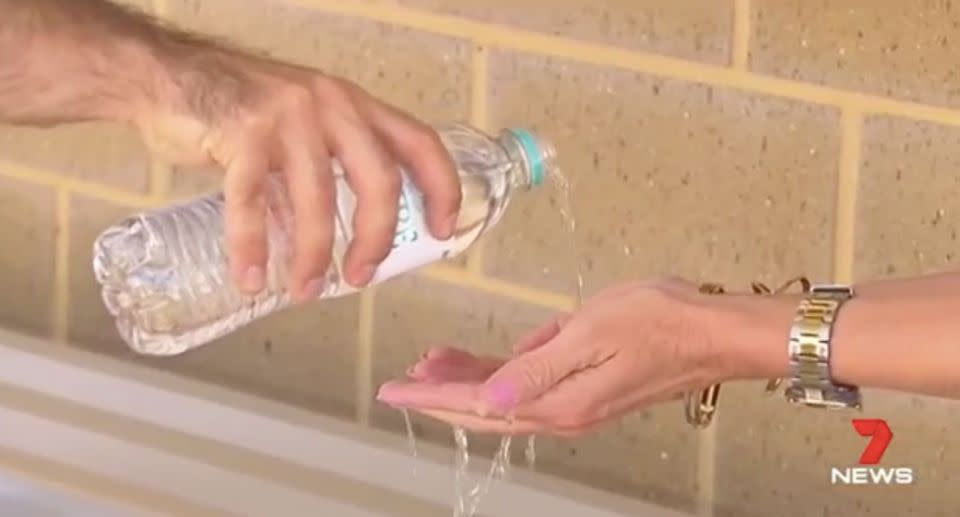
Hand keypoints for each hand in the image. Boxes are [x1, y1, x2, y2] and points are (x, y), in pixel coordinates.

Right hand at [135, 45, 459, 301]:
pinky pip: (252, 201)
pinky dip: (251, 245)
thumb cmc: (241, 110)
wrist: (171, 78)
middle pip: (377, 179)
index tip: (444, 229)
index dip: (441, 188)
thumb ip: (330, 167)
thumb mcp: (304, 125)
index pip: (419, 142)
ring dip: (312, 254)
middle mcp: (330, 105)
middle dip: (375, 238)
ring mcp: (287, 116)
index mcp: (354, 105)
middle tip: (359, 277)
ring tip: (304, 290)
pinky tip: (250, 277)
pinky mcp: (241, 133)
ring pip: (317, 198)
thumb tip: (354, 237)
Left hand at [376, 279, 741, 436]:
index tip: (393, 391)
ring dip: (467, 380)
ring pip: (504, 396)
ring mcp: (575, 400)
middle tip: (402, 381)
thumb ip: (536, 368)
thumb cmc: (658, 322)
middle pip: (484, 408)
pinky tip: (491, 356)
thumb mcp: (590, 334)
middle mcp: (563, 409)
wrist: (714, 332)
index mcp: (559, 402)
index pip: (478, 403)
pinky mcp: (586, 386)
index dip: (431, 396)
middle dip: (440, 393)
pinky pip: (531, 384)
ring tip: (432, 362)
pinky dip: (503, 372)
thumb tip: (488, 399)